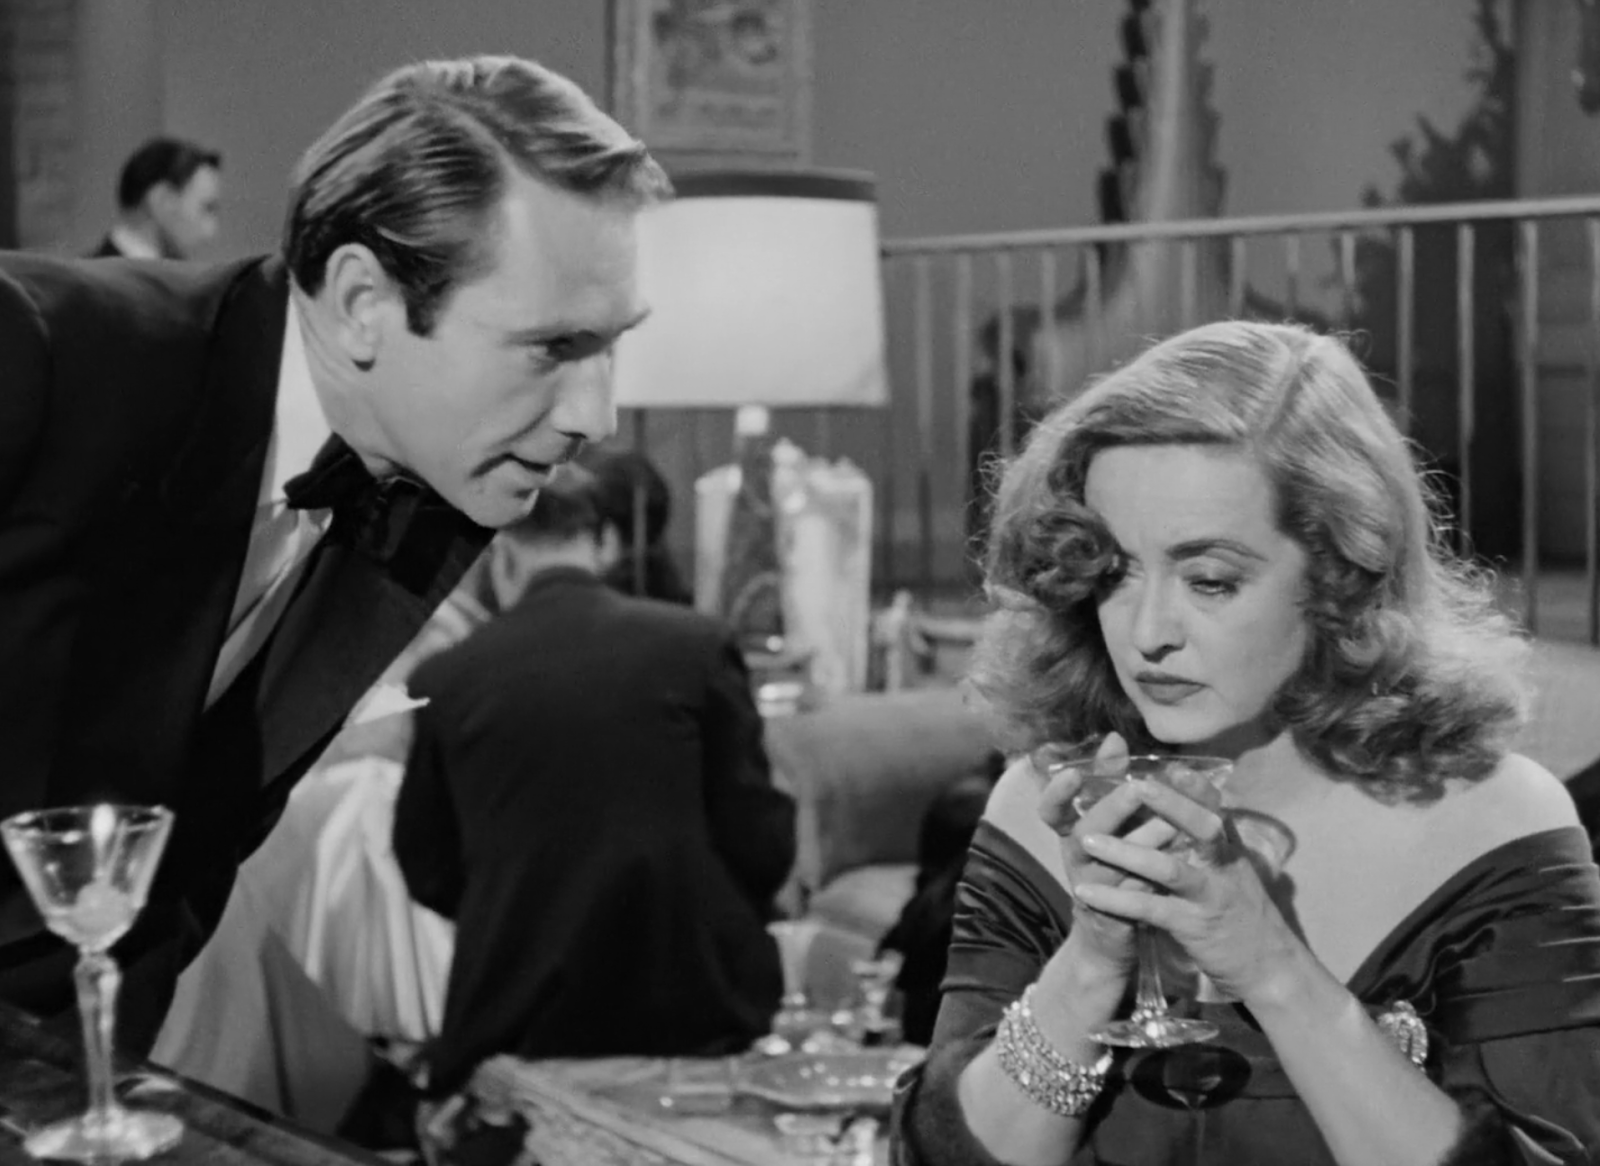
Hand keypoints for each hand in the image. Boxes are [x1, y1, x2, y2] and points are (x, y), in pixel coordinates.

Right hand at [1031, 733, 1179, 982]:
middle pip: (1084, 831)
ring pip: (1111, 863)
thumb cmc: (1114, 862)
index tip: (1071, 772)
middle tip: (1135, 789)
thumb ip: (1110, 781)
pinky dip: (1155, 875)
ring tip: (1170, 824)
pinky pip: (1133, 892)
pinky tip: (1179, 860)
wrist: (1112, 930)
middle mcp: (1076, 856)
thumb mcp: (1110, 821)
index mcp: (1072, 831)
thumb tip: (1115, 737)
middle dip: (1110, 808)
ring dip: (1141, 841)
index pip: (1050, 809)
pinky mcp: (1114, 912)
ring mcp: (1092, 886)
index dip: (1056, 792)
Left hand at [1069, 778, 1307, 1004]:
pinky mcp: (1193, 926)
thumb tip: (1184, 801)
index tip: (1172, 766)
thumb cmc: (1239, 911)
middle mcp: (1224, 865)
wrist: (1267, 967)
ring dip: (1125, 853)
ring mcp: (1209, 895)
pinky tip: (1086, 892)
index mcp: (1228, 848)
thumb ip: (1209, 840)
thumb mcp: (1230, 869)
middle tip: (1133, 786)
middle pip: (1202, 828)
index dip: (1197, 787)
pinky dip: (1116, 900)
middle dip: (1169, 806)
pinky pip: (1150, 908)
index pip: (1216, 808)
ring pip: (1169, 869)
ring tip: (1087, 841)